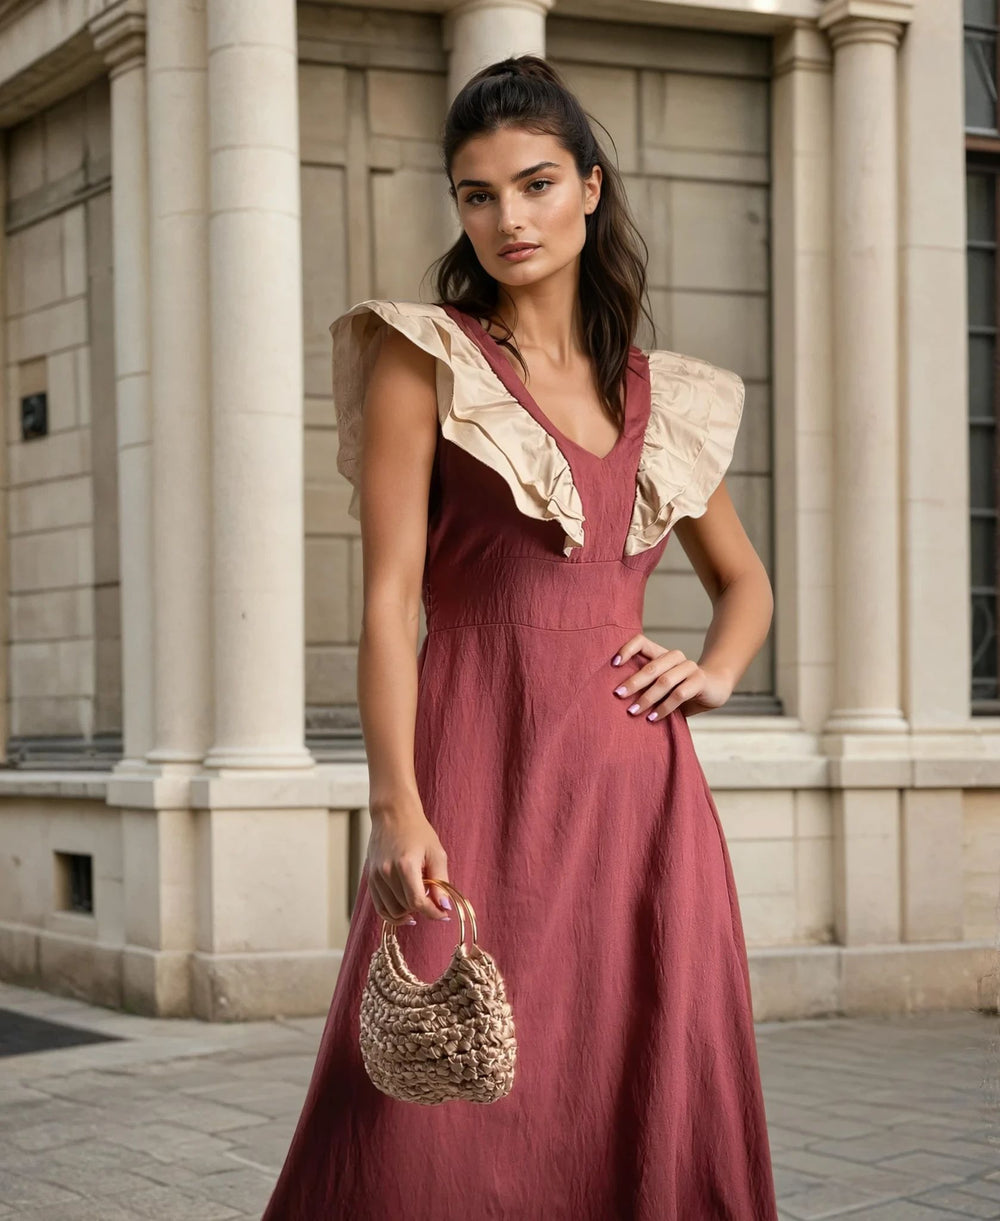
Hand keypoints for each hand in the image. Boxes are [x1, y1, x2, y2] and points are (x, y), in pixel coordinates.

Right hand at [366, 801, 452, 926]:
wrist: (393, 814)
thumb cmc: (417, 831)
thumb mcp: (436, 853)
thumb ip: (440, 882)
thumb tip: (445, 907)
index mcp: (405, 865)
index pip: (417, 902)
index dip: (433, 912)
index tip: (444, 914)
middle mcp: (386, 872)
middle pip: (406, 907)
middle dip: (423, 909)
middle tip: (434, 900)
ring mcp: (375, 876)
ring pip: (392, 910)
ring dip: (408, 911)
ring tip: (419, 899)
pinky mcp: (370, 878)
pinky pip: (379, 906)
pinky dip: (392, 913)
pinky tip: (405, 913)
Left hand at [610, 633, 732, 719]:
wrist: (715, 688)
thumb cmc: (681, 689)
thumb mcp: (662, 686)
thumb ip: (646, 686)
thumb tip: (618, 697)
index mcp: (662, 654)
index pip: (642, 642)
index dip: (627, 649)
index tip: (613, 664)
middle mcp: (675, 657)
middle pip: (651, 666)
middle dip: (633, 682)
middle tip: (618, 695)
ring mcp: (689, 667)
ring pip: (664, 681)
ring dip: (647, 698)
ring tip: (633, 711)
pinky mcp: (700, 680)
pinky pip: (679, 694)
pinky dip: (664, 708)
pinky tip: (653, 718)